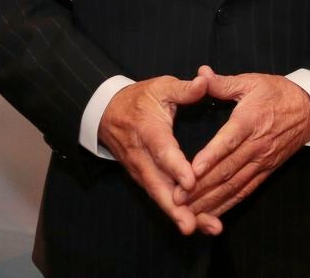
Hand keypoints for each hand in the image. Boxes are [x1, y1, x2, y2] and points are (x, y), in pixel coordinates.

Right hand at [98, 75, 217, 235]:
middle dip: (176, 206)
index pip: (163, 151)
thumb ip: (184, 88)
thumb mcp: (161, 87)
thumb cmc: (140, 98)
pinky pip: (158, 196)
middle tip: (193, 223)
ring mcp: (140, 170)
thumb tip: (204, 81)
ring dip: (177, 214)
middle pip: (158, 184)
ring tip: (198, 228)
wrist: (106, 112)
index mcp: (148, 131)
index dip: (176, 167)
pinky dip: (173, 211)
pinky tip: (193, 223)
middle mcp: (142, 156)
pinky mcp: (143, 178)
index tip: (191, 182)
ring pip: (158, 195)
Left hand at [176, 66, 309, 220]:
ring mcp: (262, 160)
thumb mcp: (252, 81)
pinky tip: (212, 213)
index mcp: (250, 120)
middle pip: (227, 169)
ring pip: (234, 184)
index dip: (210, 157)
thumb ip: (223, 82)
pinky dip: (228, 204)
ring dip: (211, 200)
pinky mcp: (267, 170)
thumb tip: (200, 74)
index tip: (190, 171)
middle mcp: (256, 144)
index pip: (228, 141)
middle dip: (201, 186)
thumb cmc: (277, 92)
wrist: (309, 108)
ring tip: (188, 212)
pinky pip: (246, 190)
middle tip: (177, 199)